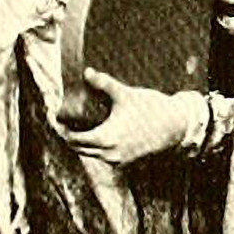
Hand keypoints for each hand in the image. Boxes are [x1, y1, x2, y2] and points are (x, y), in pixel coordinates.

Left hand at [62, 68, 190, 165]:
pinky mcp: (125, 161)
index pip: (72, 140)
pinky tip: (99, 131)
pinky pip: (104, 156)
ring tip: (80, 124)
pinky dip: (97, 146)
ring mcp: (117, 160)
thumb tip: (86, 72)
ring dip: (83, 141)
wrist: (176, 126)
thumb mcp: (125, 95)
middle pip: (78, 148)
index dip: (62, 130)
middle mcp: (108, 154)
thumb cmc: (151, 110)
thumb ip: (104, 84)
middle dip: (70, 135)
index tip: (58, 118)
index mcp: (105, 139)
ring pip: (91, 153)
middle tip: (65, 120)